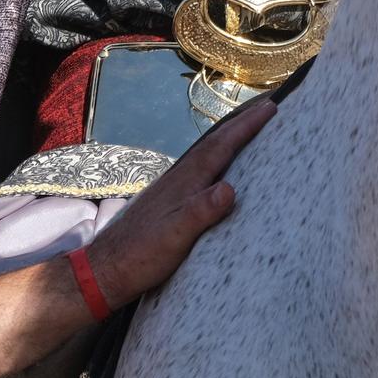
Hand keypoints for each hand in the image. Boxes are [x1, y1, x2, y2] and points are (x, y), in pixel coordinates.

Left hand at [78, 98, 275, 307]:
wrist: (107, 269)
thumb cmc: (142, 254)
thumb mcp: (174, 236)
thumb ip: (200, 212)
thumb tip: (230, 188)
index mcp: (185, 180)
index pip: (221, 146)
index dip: (246, 127)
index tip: (271, 108)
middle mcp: (179, 177)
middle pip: (214, 143)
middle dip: (241, 124)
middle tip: (266, 109)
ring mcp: (172, 187)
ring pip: (207, 154)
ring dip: (229, 139)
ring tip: (248, 130)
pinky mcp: (169, 200)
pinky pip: (202, 168)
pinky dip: (217, 159)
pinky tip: (219, 169)